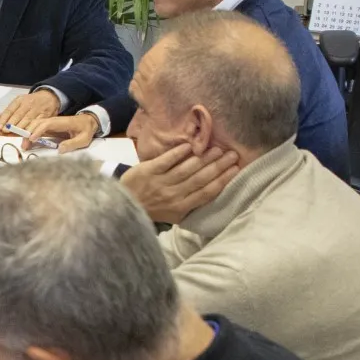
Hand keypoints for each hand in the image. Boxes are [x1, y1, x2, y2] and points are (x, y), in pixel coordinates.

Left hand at [0, 89, 61, 128]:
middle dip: (11, 123)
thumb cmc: (30, 102)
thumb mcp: (20, 103)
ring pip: (28, 119)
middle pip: (18, 114)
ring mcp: (37, 109)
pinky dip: (33, 129)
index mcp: (20, 100)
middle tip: (5, 130)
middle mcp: (28, 103)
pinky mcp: (45, 115)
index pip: (10, 109)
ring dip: (21, 127)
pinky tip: (28, 135)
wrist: (49, 97)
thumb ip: (9, 111)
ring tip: (14, 134)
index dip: (4, 118)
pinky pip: (38, 123)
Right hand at [25, 114, 99, 152]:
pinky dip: (31, 135)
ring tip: (24, 146)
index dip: (38, 130)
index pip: (47, 124)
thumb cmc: (86, 130)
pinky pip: (38, 129)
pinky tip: (28, 143)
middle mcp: (54, 121)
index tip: (32, 139)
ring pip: (36, 125)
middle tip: (24, 146)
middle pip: (38, 123)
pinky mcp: (49, 127)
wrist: (87, 122)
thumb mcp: (84, 139)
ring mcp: (51, 123)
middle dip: (29, 133)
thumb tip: (60, 150)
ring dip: (28, 134)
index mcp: (63, 122)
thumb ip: (72, 144)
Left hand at [121, 144, 239, 223]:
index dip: (223, 180)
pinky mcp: (147, 170)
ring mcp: (160, 182)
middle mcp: (172, 195)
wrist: (123, 205)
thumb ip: (191, 204)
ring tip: (217, 148)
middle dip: (218, 166)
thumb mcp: (173, 214)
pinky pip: (167, 160)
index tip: (236, 169)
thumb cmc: (152, 209)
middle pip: (200, 178)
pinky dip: (179, 152)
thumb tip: (213, 190)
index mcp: (181, 208)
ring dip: (203, 157)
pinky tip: (191, 146)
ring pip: (187, 168)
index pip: (207, 192)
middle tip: (232, 154)